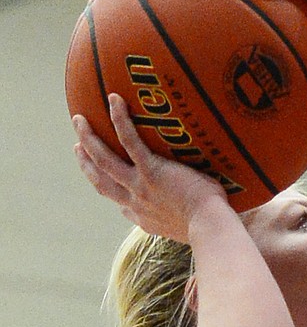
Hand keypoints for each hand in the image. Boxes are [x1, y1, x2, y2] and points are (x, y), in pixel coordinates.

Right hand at [74, 94, 230, 240]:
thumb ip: (181, 217)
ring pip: (104, 159)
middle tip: (77, 144)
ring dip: (89, 138)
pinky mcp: (152, 171)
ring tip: (79, 119)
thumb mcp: (187, 227)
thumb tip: (191, 210)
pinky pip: (130, 141)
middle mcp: (136, 202)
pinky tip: (115, 100)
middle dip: (86, 161)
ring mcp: (140, 185)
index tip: (99, 176)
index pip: (118, 201)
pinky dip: (120, 120)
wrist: (209, 227)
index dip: (106, 187)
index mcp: (144, 217)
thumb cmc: (209, 226)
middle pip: (101, 179)